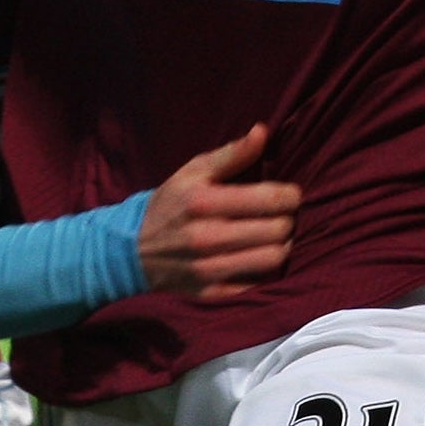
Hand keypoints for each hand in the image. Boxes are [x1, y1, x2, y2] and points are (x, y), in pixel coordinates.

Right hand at [138, 123, 301, 300]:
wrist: (133, 250)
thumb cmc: (171, 203)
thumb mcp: (194, 171)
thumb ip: (232, 153)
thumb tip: (262, 132)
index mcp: (203, 201)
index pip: (270, 200)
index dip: (291, 196)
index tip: (290, 194)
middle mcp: (207, 236)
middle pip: (277, 230)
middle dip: (287, 220)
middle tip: (282, 215)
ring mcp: (209, 269)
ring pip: (273, 259)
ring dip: (282, 245)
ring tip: (275, 236)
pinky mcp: (212, 293)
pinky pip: (257, 284)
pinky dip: (265, 270)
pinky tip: (258, 257)